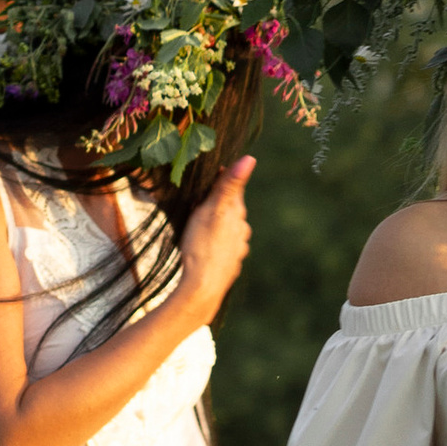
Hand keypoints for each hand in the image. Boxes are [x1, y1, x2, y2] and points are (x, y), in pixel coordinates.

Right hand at [173, 157, 255, 321]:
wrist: (203, 286)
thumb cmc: (203, 245)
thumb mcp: (212, 209)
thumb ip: (230, 185)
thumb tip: (250, 159)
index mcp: (237, 214)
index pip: (234, 190)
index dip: (221, 181)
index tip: (209, 177)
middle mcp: (242, 231)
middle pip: (231, 211)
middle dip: (217, 206)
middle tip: (197, 205)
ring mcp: (237, 250)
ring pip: (228, 232)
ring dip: (216, 227)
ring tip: (198, 229)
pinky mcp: (230, 267)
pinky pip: (223, 250)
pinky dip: (215, 246)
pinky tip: (205, 250)